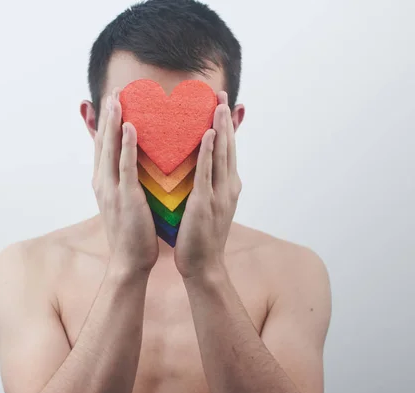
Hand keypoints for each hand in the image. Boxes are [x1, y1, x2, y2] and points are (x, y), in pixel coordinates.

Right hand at [93, 88, 158, 272]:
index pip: (103, 146)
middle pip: (103, 142)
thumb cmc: (133, 232)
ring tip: (117, 98)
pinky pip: (125, 166)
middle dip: (107, 115)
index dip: (106, 123)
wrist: (129, 260)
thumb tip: (135, 167)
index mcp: (103, 182)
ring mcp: (111, 189)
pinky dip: (126, 144)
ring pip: (111, 148)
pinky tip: (130, 125)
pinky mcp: (125, 196)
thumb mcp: (125, 202)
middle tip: (112, 91)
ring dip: (113, 121)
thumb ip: (127, 182)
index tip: (110, 102)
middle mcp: (102, 181)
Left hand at [174, 92, 241, 277]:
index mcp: (227, 186)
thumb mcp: (205, 205)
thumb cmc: (199, 236)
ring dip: (221, 129)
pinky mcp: (205, 204)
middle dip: (225, 120)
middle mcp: (228, 187)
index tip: (223, 104)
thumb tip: (197, 168)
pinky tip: (208, 135)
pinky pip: (207, 173)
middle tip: (222, 94)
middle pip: (228, 147)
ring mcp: (219, 195)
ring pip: (221, 155)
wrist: (203, 265)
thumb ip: (204, 184)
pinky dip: (209, 153)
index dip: (226, 127)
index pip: (227, 150)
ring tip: (219, 105)